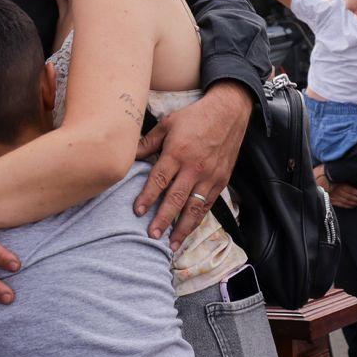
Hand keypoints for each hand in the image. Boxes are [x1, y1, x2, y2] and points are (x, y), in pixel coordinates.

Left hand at [135, 81, 251, 246]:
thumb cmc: (194, 117)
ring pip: (194, 207)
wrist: (228, 112)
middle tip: (152, 235)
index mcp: (177, 152)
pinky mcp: (221, 180)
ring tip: (172, 244)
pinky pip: (208, 204)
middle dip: (163, 220)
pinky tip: (189, 230)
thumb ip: (148, 142)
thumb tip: (128, 154)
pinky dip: (198, 219)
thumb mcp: (167, 123)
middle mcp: (194, 167)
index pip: (159, 180)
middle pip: (176, 199)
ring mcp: (210, 176)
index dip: (147, 197)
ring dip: (182, 227)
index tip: (138, 212)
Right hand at [313, 163, 356, 207]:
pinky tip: (352, 206)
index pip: (351, 190)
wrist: (313, 180)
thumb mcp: (334, 172)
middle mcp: (337, 191)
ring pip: (346, 201)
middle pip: (350, 196)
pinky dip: (347, 205)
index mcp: (338, 184)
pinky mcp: (330, 199)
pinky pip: (340, 204)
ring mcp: (333, 196)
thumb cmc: (323, 173)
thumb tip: (350, 173)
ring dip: (354, 203)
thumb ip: (342, 174)